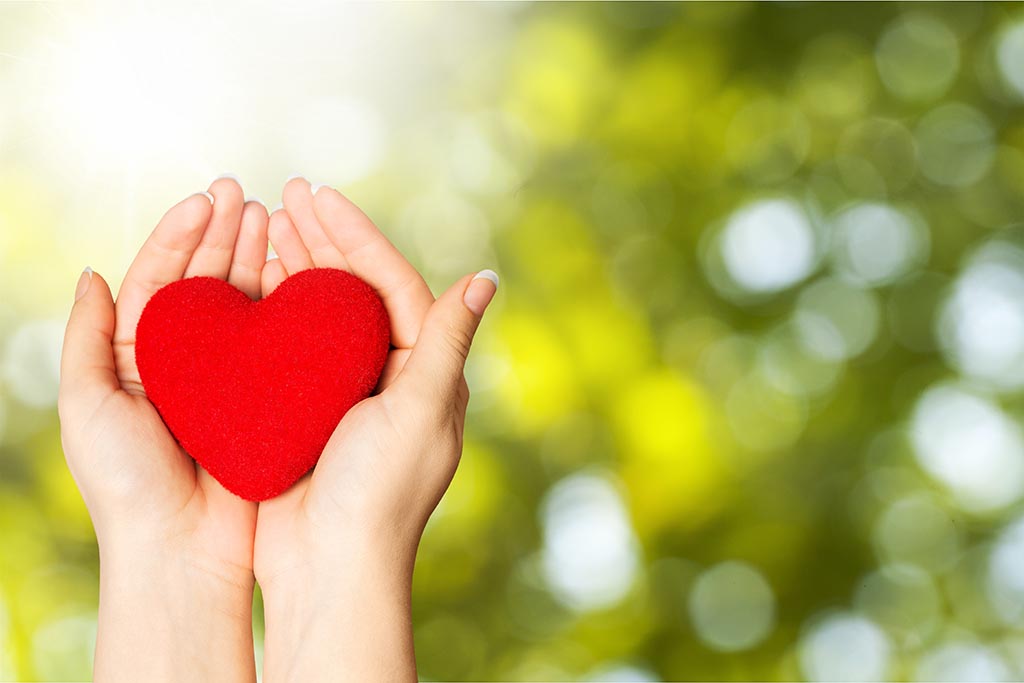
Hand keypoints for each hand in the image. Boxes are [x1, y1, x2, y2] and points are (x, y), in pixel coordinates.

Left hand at [58, 178, 268, 681]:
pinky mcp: (264, 399)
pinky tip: (297, 273)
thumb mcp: (87, 405)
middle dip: (223, 235)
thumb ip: (85, 339)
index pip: (159, 279)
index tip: (208, 199)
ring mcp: (227, 379)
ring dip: (254, 258)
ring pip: (242, 305)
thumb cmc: (127, 484)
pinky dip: (283, 305)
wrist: (181, 550)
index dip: (181, 236)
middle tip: (246, 195)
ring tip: (273, 217)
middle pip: (204, 282)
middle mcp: (184, 362)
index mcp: (136, 357)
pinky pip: (274, 342)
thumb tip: (92, 274)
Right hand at [253, 178, 497, 681]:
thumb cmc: (382, 492)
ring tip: (263, 222)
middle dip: (321, 240)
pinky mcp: (304, 411)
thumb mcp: (421, 409)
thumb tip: (485, 276)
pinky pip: (287, 348)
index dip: (356, 236)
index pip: (389, 284)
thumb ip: (447, 341)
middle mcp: (386, 374)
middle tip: (285, 193)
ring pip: (316, 314)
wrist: (330, 568)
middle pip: (351, 291)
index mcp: (423, 370)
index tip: (320, 195)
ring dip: (293, 267)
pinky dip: (270, 312)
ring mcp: (342, 392)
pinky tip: (248, 281)